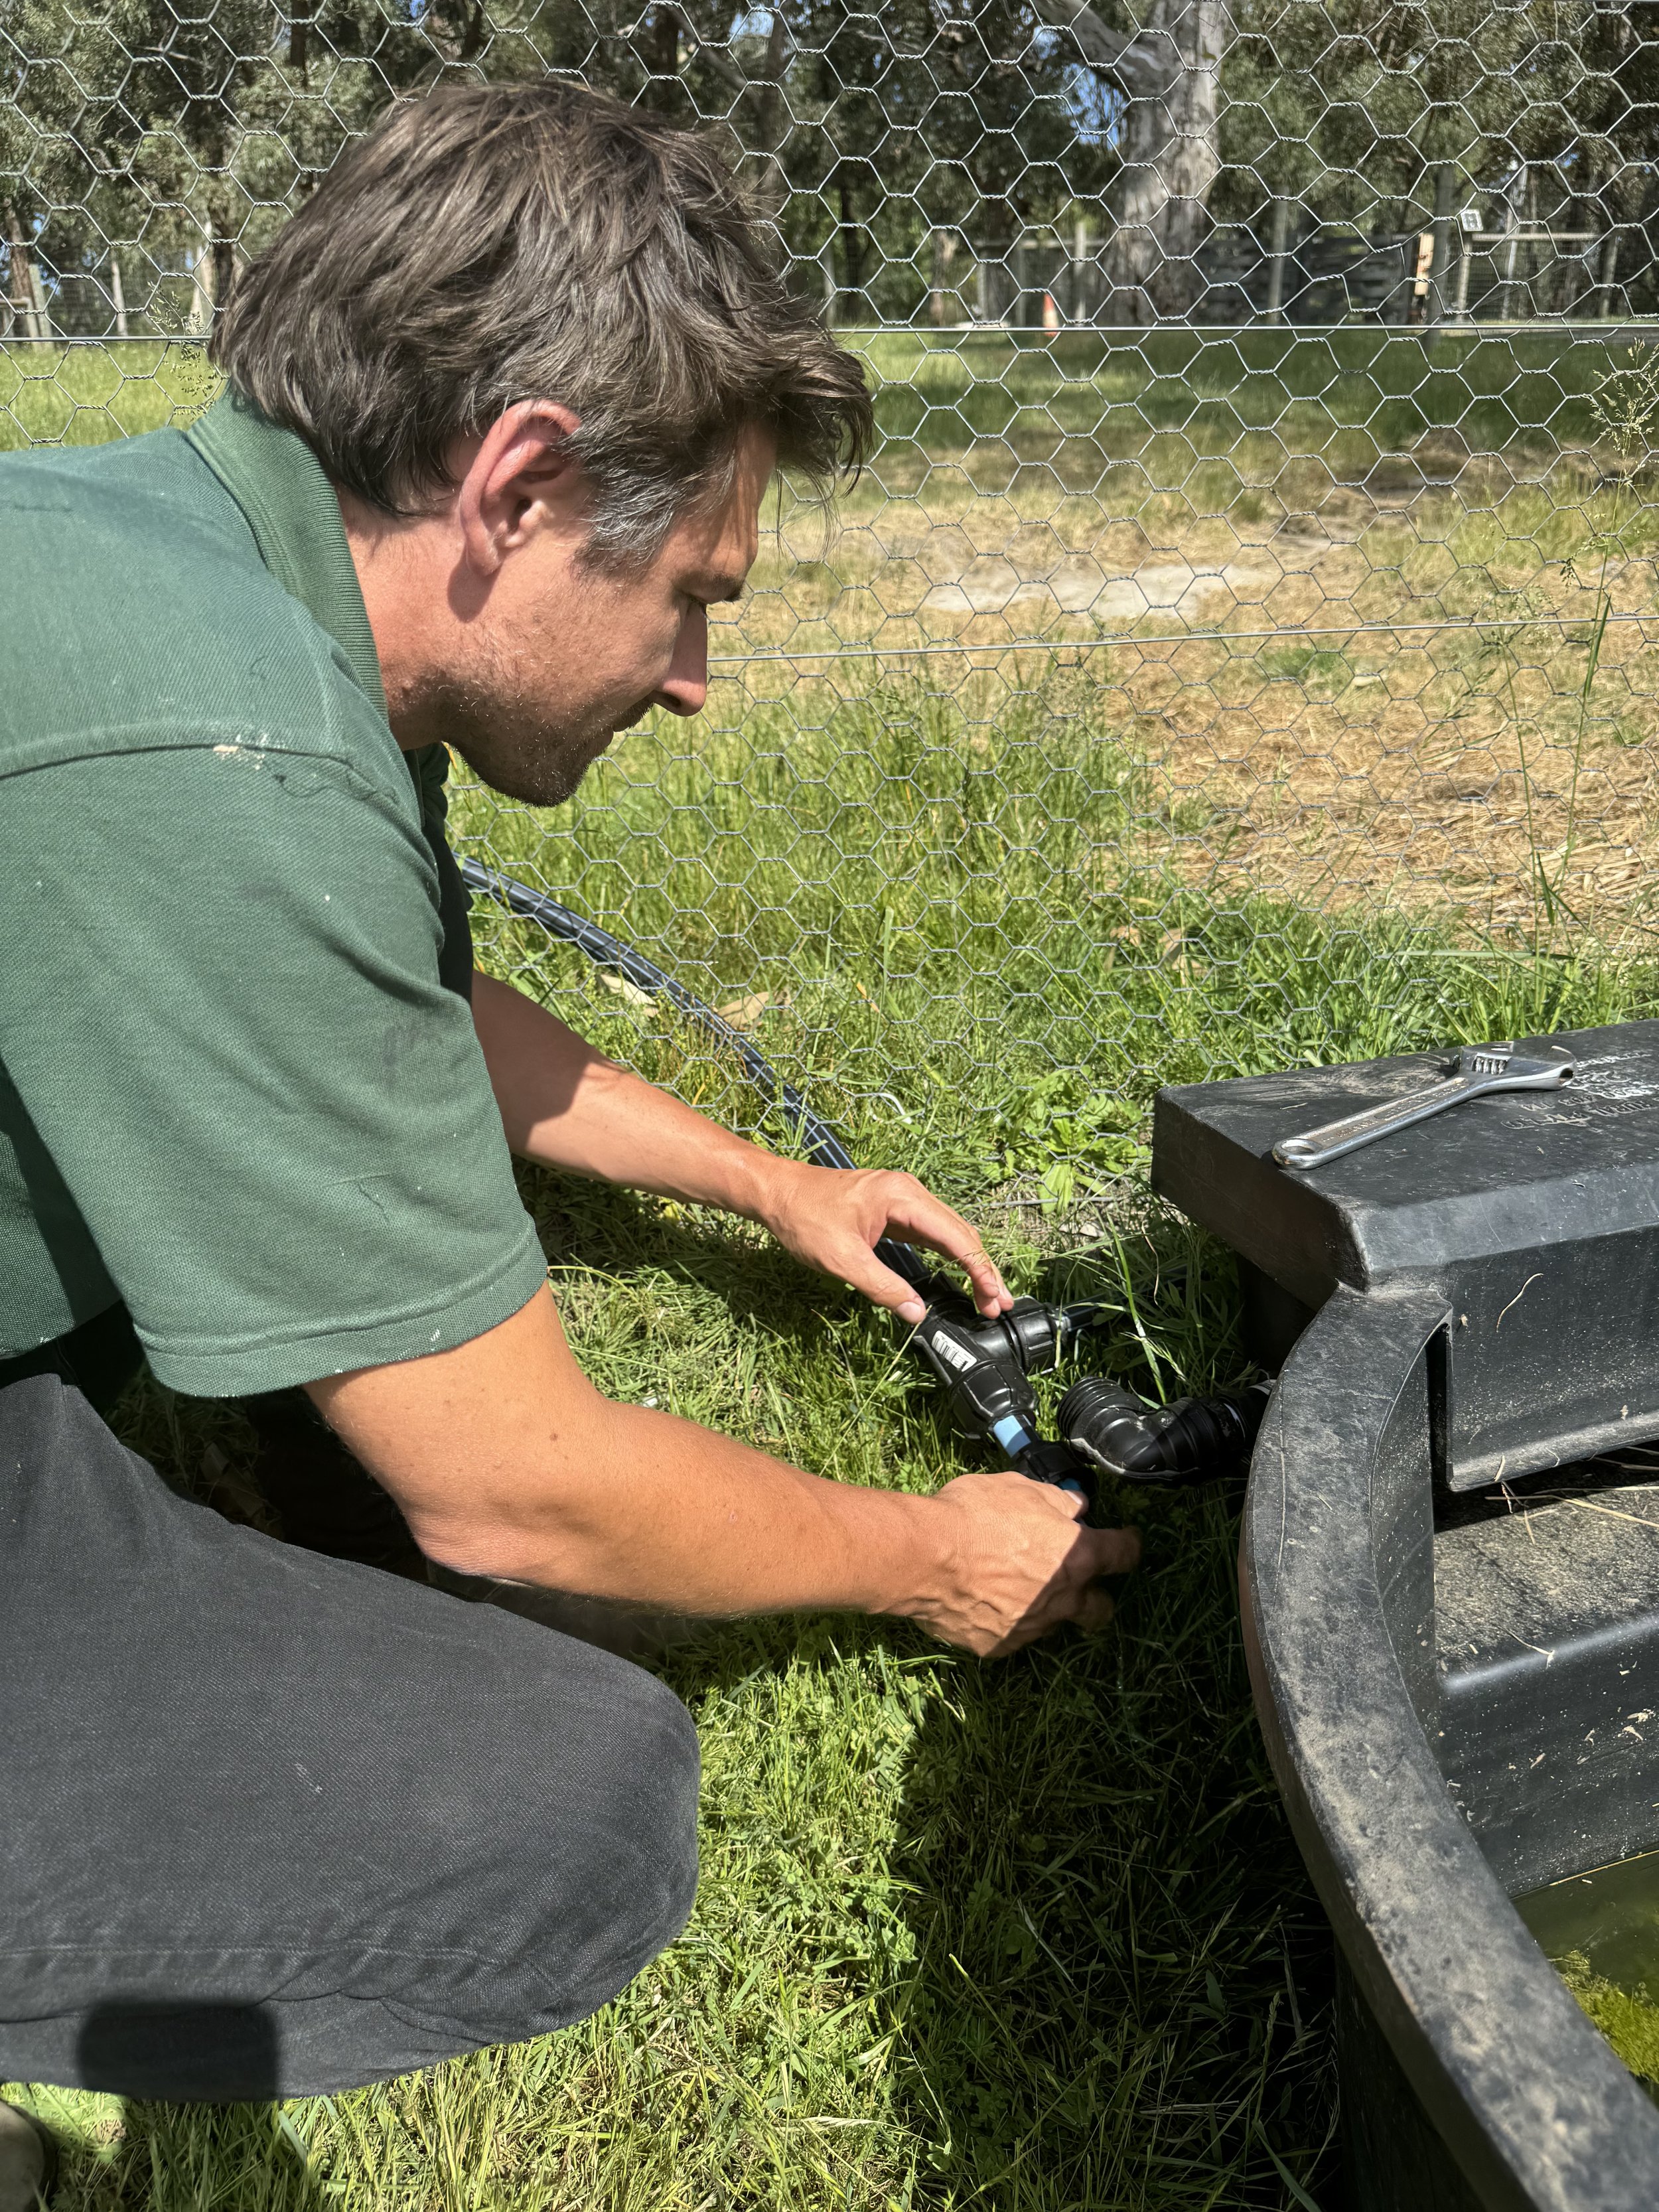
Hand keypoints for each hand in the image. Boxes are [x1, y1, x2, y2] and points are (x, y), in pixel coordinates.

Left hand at [754, 1160, 1010, 1321]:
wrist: (776, 1191)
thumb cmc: (804, 1218)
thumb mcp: (841, 1260)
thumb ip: (882, 1287)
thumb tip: (916, 1313)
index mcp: (903, 1198)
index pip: (956, 1237)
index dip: (980, 1270)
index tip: (994, 1299)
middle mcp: (910, 1193)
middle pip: (960, 1233)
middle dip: (982, 1270)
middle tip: (997, 1306)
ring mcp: (902, 1200)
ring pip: (948, 1233)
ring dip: (968, 1263)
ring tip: (986, 1296)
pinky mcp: (892, 1210)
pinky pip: (930, 1233)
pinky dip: (947, 1256)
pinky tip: (957, 1275)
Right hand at [900, 1469, 1140, 1656]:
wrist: (925, 1557)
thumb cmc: (973, 1515)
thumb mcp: (1018, 1489)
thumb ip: (1054, 1501)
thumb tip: (1075, 1506)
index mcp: (1076, 1556)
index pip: (1124, 1553)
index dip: (1130, 1545)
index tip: (1127, 1540)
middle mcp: (1062, 1598)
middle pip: (1100, 1608)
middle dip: (1097, 1598)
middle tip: (1081, 1582)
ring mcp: (1031, 1627)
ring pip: (1053, 1622)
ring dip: (1045, 1606)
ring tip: (1016, 1586)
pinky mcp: (999, 1645)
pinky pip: (1011, 1634)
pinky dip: (1005, 1619)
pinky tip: (982, 1600)